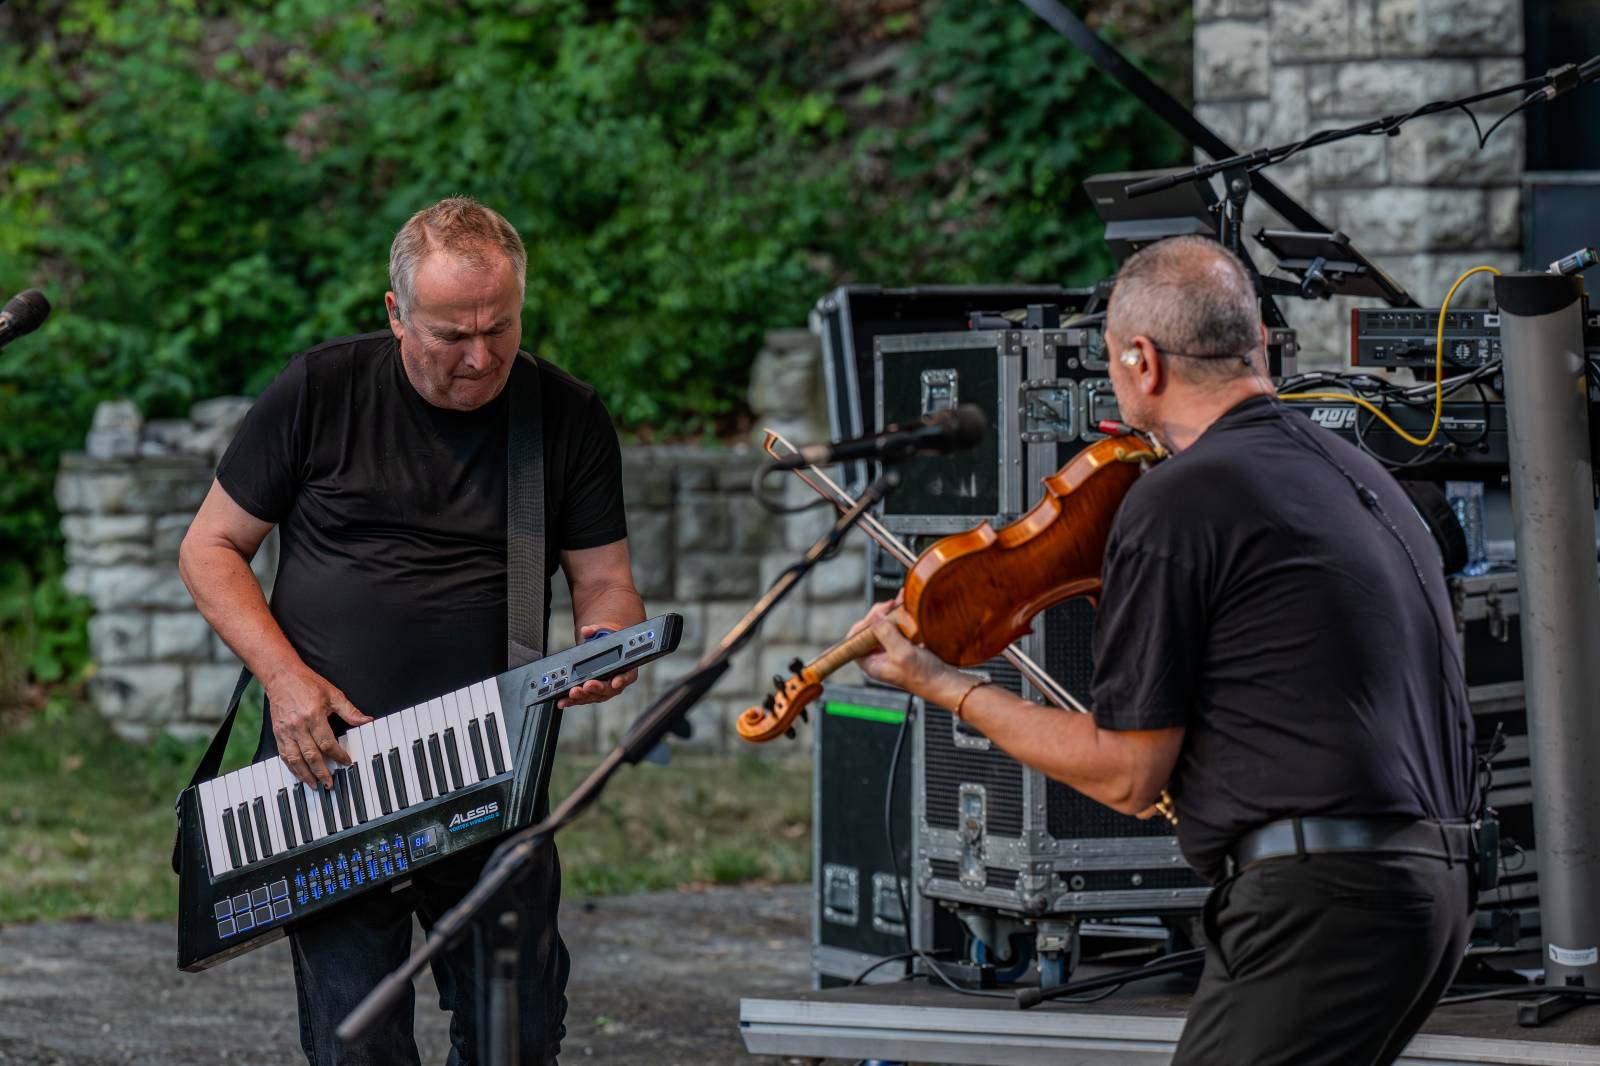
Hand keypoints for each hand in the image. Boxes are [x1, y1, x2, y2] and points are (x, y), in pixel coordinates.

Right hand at [265, 666, 372, 787]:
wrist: (281, 676)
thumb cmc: (307, 683)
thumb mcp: (333, 694)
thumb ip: (350, 711)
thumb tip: (367, 721)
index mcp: (314, 716)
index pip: (328, 743)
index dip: (338, 755)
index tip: (346, 762)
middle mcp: (298, 726)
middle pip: (311, 755)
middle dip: (321, 772)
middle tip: (329, 784)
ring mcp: (286, 731)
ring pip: (295, 759)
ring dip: (305, 775)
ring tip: (314, 785)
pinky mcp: (278, 733)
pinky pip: (284, 755)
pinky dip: (292, 767)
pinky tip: (299, 774)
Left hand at [559, 623, 638, 708]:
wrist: (601, 646)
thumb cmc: (606, 641)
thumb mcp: (602, 632)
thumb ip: (595, 631)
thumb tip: (587, 630)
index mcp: (626, 668)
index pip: (627, 676)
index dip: (622, 680)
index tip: (615, 682)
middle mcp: (616, 682)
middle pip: (608, 689)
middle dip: (597, 688)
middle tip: (586, 686)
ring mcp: (604, 690)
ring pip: (595, 696)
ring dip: (583, 697)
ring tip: (572, 693)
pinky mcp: (592, 694)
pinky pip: (583, 698)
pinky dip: (573, 701)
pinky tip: (562, 701)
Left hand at [850, 600, 961, 699]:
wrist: (945, 683)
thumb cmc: (923, 676)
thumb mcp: (902, 653)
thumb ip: (885, 634)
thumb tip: (875, 617)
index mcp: (871, 663)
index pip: (855, 638)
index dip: (864, 622)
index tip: (879, 612)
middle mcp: (878, 657)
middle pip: (868, 630)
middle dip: (879, 615)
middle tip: (891, 606)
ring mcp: (890, 651)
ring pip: (883, 627)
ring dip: (891, 613)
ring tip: (899, 603)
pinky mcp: (902, 647)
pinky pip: (897, 628)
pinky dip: (901, 617)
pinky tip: (906, 609)